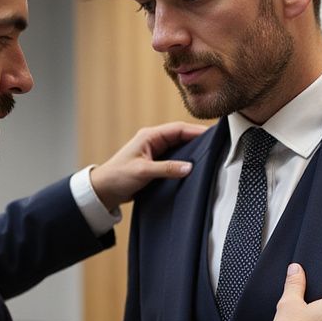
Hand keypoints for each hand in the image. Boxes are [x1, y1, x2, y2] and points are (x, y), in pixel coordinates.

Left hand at [89, 122, 204, 210]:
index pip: (178, 129)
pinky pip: (175, 160)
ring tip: (210, 156)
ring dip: (192, 152)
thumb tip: (190, 167)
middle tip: (217, 146)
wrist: (104, 191)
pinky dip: (184, 163)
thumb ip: (167, 168)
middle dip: (198, 141)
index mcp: (150, 136)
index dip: (196, 131)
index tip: (214, 136)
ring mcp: (155, 152)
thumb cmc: (118, 177)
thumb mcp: (143, 172)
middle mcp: (154, 141)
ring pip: (179, 149)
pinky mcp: (155, 164)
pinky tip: (195, 168)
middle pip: (181, 137)